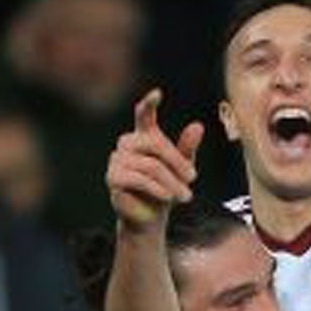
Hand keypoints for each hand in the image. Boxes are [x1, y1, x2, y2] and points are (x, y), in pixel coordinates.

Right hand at [108, 88, 203, 228]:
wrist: (151, 217)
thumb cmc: (167, 188)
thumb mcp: (182, 169)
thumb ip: (188, 148)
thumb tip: (198, 126)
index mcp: (144, 136)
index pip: (143, 114)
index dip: (149, 103)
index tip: (158, 93)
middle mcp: (127, 143)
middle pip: (155, 144)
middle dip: (177, 162)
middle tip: (193, 179)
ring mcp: (117, 159)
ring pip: (150, 165)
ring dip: (171, 182)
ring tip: (185, 196)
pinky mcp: (113, 177)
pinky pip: (138, 179)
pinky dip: (156, 188)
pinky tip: (168, 196)